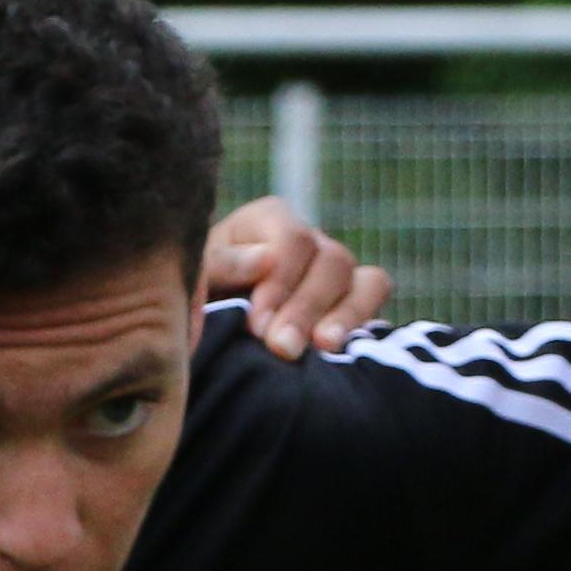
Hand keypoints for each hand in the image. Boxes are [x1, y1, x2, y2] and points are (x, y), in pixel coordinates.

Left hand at [202, 198, 388, 359]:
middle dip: (306, 307)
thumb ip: (221, 264)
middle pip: (331, 259)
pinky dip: (362, 316)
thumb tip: (265, 260)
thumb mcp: (196, 278)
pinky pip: (373, 291)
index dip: (280, 282)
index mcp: (268, 221)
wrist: (208, 329)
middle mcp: (308, 240)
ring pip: (361, 277)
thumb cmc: (196, 298)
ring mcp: (334, 267)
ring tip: (322, 349)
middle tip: (282, 348)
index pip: (292, 239)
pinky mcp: (352, 295)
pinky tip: (341, 349)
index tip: (257, 324)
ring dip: (342, 317)